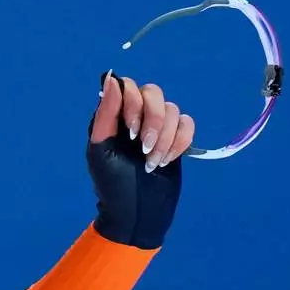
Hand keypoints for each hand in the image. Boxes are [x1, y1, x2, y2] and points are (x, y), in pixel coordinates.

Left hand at [86, 71, 188, 249]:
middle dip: (152, 121)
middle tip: (142, 148)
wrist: (137, 211)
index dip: (133, 103)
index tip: (130, 131)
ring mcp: (158, 126)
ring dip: (164, 139)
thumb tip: (111, 78)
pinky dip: (179, 142)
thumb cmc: (112, 182)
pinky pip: (187, 124)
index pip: (128, 86)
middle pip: (153, 92)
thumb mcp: (101, 148)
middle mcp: (136, 115)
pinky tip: (166, 160)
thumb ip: (106, 113)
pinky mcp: (177, 139)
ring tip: (152, 162)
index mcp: (114, 115)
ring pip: (172, 110)